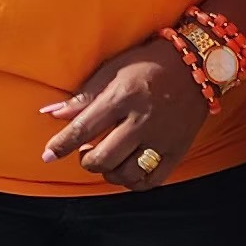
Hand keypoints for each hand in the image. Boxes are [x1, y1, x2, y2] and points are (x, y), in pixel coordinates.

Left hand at [39, 37, 212, 187]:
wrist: (197, 63)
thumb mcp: (113, 70)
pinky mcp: (178, 149)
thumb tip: (51, 113)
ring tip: (107, 160)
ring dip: (109, 173)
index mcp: (122, 96)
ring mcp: (162, 137)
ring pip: (126, 173)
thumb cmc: (148, 64)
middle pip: (103, 158)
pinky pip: (152, 180)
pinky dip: (134, 182)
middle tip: (86, 152)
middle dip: (86, 160)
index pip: (83, 129)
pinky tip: (127, 170)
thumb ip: (83, 97)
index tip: (48, 155)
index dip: (61, 145)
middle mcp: (142, 120)